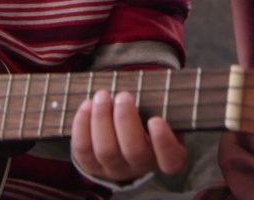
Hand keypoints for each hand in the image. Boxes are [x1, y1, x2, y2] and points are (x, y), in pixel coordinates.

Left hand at [71, 90, 187, 183]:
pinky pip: (83, 149)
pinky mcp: (91, 165)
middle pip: (134, 151)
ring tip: (102, 95)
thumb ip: (161, 104)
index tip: (156, 120)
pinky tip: (87, 105)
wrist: (126, 133)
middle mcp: (142, 167)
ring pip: (106, 150)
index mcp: (168, 157)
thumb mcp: (163, 111)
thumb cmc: (149, 114)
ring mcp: (115, 168)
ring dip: (102, 119)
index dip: (163, 143)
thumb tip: (151, 86)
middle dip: (125, 120)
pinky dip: (82, 125)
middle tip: (123, 95)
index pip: (171, 160)